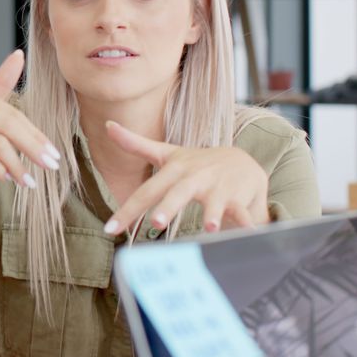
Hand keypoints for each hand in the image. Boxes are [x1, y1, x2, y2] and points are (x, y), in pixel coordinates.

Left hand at [102, 121, 268, 235]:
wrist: (242, 162)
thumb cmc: (196, 163)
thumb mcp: (166, 153)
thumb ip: (136, 144)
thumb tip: (107, 125)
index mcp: (174, 169)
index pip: (147, 191)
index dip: (128, 209)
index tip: (111, 229)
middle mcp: (195, 177)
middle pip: (178, 193)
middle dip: (168, 207)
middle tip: (156, 223)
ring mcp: (218, 186)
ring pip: (214, 201)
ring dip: (212, 213)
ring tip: (209, 227)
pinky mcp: (239, 196)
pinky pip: (243, 210)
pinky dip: (247, 221)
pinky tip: (249, 231)